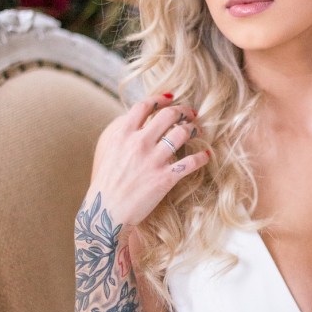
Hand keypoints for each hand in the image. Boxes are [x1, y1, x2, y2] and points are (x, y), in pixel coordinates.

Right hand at [83, 93, 209, 235]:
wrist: (105, 212)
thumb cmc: (105, 183)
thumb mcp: (107, 151)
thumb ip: (122, 133)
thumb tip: (133, 119)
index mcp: (123, 134)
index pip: (145, 106)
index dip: (161, 99)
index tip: (171, 99)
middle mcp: (139, 143)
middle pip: (168, 115)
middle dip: (183, 111)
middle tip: (190, 114)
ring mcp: (153, 160)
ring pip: (182, 133)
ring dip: (194, 129)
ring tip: (198, 130)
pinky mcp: (164, 179)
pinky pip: (190, 162)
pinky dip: (202, 157)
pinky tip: (206, 155)